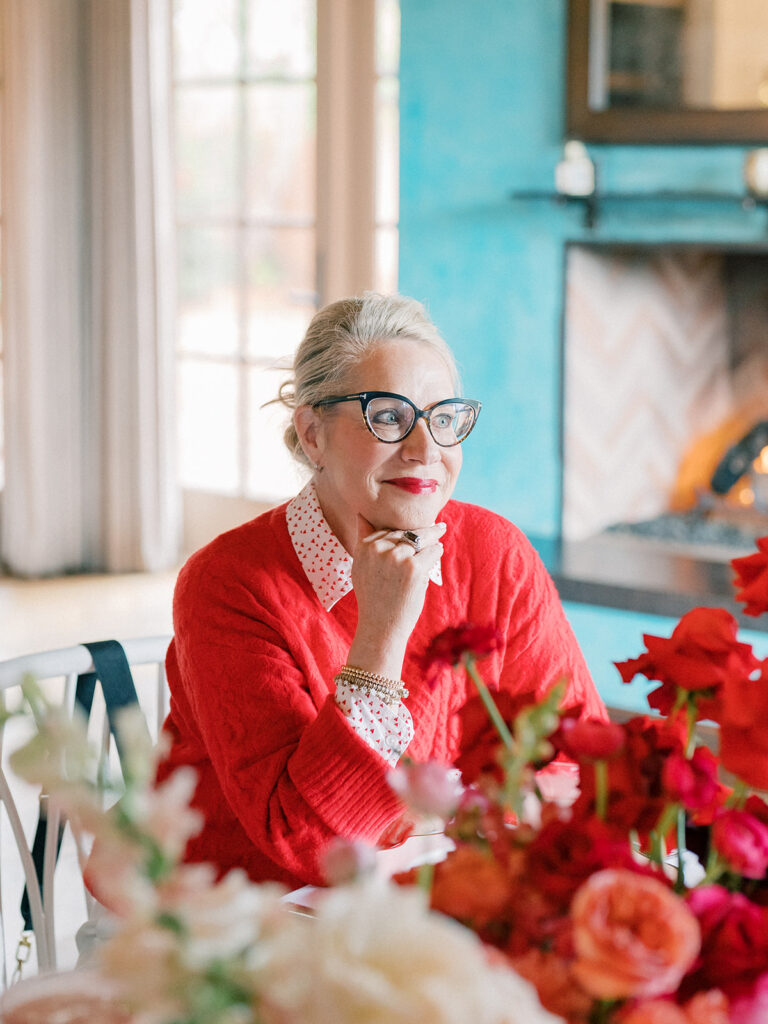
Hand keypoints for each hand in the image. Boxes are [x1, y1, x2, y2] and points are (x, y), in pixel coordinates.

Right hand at [348, 515, 445, 678]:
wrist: (381, 627)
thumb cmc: (373, 598)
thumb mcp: (360, 567)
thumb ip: (363, 540)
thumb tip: (361, 515)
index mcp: (364, 547)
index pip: (388, 530)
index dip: (403, 532)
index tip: (417, 526)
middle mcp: (379, 549)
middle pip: (406, 533)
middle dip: (422, 531)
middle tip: (439, 527)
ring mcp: (397, 557)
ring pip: (420, 539)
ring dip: (432, 538)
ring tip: (440, 533)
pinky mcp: (414, 568)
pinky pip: (432, 551)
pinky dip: (437, 552)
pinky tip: (439, 551)